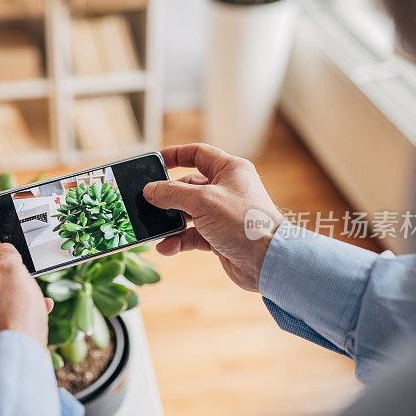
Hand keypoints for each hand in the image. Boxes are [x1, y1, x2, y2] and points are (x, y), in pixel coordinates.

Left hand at [0, 228, 54, 354]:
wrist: (16, 360)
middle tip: (19, 257)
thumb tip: (3, 252)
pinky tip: (38, 307)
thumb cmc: (11, 316)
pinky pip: (0, 313)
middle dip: (6, 267)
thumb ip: (6, 254)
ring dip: (16, 289)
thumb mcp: (12, 271)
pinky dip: (17, 308)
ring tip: (35, 288)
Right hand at [143, 144, 283, 291]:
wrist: (267, 261)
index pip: (198, 154)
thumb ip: (172, 193)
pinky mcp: (219, 237)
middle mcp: (227, 189)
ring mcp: (222, 214)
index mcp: (230, 170)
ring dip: (171, 222)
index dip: (175, 155)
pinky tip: (166, 247)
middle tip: (148, 202)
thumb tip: (150, 190)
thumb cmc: (245, 223)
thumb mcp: (203, 201)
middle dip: (168, 196)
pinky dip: (178, 241)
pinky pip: (192, 235)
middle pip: (188, 186)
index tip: (154, 162)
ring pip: (188, 213)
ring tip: (156, 229)